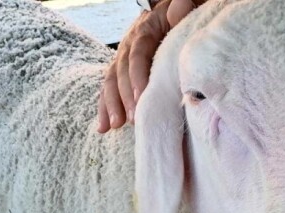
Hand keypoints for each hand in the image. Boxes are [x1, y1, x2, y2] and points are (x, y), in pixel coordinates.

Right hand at [96, 0, 203, 132]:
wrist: (167, 14)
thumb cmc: (179, 17)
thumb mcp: (181, 10)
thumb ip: (180, 11)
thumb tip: (178, 10)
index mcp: (144, 32)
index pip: (138, 54)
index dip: (138, 76)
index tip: (142, 97)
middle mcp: (128, 45)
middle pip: (122, 72)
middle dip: (125, 97)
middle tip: (134, 119)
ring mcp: (122, 59)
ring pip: (111, 82)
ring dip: (112, 105)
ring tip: (115, 125)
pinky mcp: (120, 73)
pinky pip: (108, 90)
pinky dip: (104, 109)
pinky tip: (103, 128)